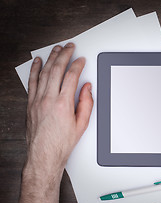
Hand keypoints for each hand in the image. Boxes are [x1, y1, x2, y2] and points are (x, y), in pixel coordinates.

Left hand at [24, 43, 92, 180]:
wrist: (44, 154)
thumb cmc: (62, 143)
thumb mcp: (82, 124)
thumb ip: (86, 103)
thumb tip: (87, 88)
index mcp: (64, 104)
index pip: (71, 77)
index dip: (77, 65)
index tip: (81, 60)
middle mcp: (48, 100)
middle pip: (56, 70)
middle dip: (64, 55)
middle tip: (69, 47)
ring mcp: (37, 101)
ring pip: (44, 73)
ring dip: (51, 59)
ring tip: (56, 49)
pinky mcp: (30, 104)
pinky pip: (32, 82)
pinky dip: (35, 70)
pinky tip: (37, 62)